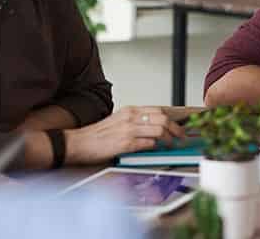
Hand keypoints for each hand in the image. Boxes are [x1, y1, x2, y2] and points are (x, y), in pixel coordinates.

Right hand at [65, 106, 185, 164]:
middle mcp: (131, 117)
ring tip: (171, 145)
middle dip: (176, 129)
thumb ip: (136, 122)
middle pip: (163, 119)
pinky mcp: (125, 143)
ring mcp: (129, 130)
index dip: (172, 119)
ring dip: (169, 139)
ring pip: (159, 130)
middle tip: (181, 137)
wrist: (77, 143)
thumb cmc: (97, 135)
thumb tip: (154, 128)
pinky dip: (155, 146)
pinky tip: (156, 149)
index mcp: (130, 110)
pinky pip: (148, 143)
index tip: (179, 126)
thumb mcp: (119, 121)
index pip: (159, 110)